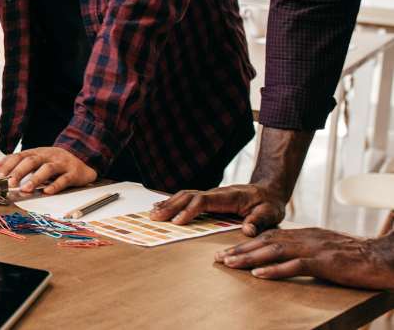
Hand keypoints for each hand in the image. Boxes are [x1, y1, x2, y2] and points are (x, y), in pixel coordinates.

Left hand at [0, 146, 96, 194]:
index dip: (7, 166)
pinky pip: (64, 179)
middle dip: (18, 172)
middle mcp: (47, 156)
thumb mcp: (35, 158)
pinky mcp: (73, 173)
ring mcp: (61, 163)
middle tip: (9, 184)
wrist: (82, 159)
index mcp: (36, 152)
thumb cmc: (55, 161)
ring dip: (35, 179)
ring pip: (47, 169)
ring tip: (25, 190)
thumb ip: (16, 162)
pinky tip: (47, 192)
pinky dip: (55, 185)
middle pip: (31, 161)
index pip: (19, 157)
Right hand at [149, 183, 286, 236]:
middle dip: (171, 207)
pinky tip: (161, 207)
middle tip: (155, 218)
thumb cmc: (268, 204)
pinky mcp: (207, 198)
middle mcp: (215, 193)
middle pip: (188, 196)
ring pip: (184, 195)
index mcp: (228, 196)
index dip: (190, 210)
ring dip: (168, 204)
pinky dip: (171, 202)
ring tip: (152, 214)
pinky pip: (186, 198)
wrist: (268, 191)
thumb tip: (247, 230)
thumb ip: (259, 221)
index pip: (204, 201)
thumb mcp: (270, 213)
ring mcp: (210, 194)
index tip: (178, 221)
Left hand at [216, 228, 393, 288]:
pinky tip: (259, 275)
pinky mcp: (323, 262)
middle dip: (240, 250)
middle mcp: (304, 237)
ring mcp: (313, 249)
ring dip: (249, 259)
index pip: (269, 236)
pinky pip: (294, 265)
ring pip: (273, 251)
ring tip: (230, 264)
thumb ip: (304, 248)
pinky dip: (274, 270)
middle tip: (219, 258)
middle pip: (265, 242)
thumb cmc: (354, 255)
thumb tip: (285, 255)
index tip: (228, 251)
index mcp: (304, 234)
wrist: (381, 256)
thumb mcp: (324, 247)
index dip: (246, 243)